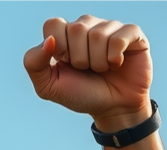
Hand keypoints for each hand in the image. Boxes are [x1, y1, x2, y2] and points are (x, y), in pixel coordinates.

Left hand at [22, 15, 151, 131]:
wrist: (111, 109)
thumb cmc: (80, 94)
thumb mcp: (48, 86)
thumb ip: (33, 64)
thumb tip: (48, 40)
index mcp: (65, 34)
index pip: (53, 24)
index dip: (59, 48)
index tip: (66, 63)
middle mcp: (87, 25)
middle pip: (76, 28)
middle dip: (79, 58)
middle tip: (86, 69)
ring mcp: (110, 27)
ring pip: (98, 34)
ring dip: (97, 62)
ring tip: (102, 69)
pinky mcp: (132, 34)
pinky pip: (119, 37)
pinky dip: (114, 57)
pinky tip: (117, 64)